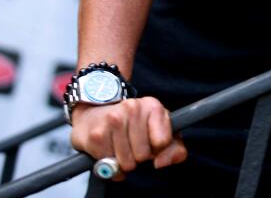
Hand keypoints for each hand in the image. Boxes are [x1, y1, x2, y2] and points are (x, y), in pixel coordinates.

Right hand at [70, 98, 186, 177]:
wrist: (96, 115)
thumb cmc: (135, 126)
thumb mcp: (161, 131)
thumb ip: (174, 149)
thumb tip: (161, 163)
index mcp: (152, 106)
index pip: (162, 142)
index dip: (158, 148)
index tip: (152, 142)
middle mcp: (133, 108)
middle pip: (144, 154)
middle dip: (139, 156)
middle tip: (133, 145)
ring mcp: (113, 120)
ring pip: (127, 162)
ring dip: (125, 162)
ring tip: (122, 147)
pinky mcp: (96, 135)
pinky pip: (109, 165)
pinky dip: (111, 165)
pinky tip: (110, 151)